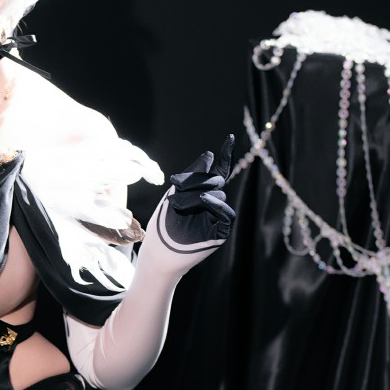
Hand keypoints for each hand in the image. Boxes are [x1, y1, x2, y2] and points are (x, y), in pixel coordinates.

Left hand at [160, 134, 235, 249]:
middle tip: (175, 186)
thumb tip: (210, 155)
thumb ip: (193, 174)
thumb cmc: (164, 223)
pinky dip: (216, 204)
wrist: (158, 251)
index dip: (225, 155)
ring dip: (195, 196)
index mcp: (203, 192)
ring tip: (177, 205)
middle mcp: (213, 202)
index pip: (217, 171)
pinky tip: (203, 200)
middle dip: (196, 180)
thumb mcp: (175, 193)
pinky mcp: (221, 231)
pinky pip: (227, 213)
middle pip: (215, 180)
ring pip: (217, 194)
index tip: (230, 138)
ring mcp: (218, 216)